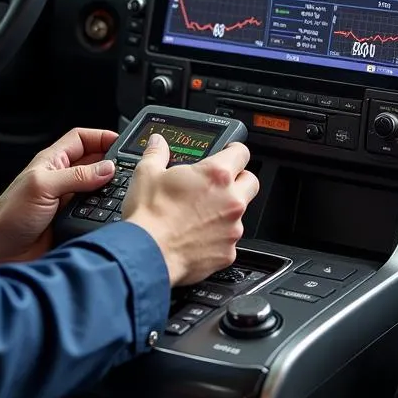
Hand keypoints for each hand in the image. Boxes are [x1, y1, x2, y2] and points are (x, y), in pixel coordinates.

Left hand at [0, 127, 118, 262]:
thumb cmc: (9, 215)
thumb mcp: (43, 187)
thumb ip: (77, 176)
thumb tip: (107, 168)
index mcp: (53, 162)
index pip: (81, 139)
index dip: (100, 137)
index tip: (122, 142)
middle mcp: (61, 179)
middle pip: (93, 162)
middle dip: (111, 162)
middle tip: (129, 167)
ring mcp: (66, 200)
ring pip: (96, 188)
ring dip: (109, 188)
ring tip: (125, 189)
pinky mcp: (70, 221)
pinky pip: (93, 211)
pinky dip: (105, 211)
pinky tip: (112, 213)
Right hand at [123, 135, 259, 285]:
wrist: (147, 254)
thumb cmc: (149, 215)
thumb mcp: (147, 174)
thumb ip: (157, 153)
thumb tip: (158, 143)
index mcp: (216, 175)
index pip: (241, 153)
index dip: (234, 150)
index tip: (229, 152)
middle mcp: (231, 200)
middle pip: (250, 182)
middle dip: (239, 180)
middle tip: (219, 184)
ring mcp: (232, 228)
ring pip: (240, 213)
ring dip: (226, 211)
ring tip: (200, 214)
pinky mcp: (228, 253)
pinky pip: (229, 240)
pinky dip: (217, 238)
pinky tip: (197, 237)